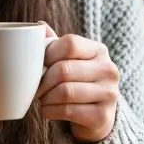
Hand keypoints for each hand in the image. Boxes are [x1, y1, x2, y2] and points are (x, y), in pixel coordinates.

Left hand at [36, 26, 120, 143]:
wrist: (97, 118)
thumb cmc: (79, 84)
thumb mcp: (71, 62)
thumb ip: (56, 45)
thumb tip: (38, 25)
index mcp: (99, 51)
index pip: (70, 43)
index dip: (48, 54)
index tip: (38, 65)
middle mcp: (109, 70)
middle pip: (64, 69)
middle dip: (42, 81)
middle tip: (35, 89)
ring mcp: (109, 93)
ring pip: (64, 92)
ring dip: (45, 98)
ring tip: (42, 100)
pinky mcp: (103, 116)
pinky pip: (68, 110)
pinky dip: (51, 111)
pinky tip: (48, 111)